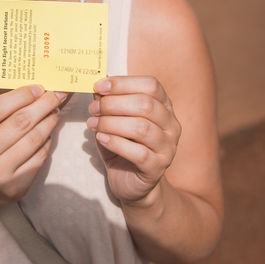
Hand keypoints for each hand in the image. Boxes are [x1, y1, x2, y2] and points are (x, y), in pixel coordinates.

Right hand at [0, 86, 64, 207]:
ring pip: (33, 139)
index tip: (37, 88)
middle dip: (41, 105)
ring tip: (54, 111)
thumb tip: (34, 90)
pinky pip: (39, 156)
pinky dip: (47, 140)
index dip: (20, 96)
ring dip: (48, 121)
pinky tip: (48, 131)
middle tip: (55, 95)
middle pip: (18, 123)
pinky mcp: (15, 186)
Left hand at [87, 76, 180, 204]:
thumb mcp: (114, 119)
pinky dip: (116, 142)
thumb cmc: (123, 144)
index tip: (99, 86)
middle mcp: (171, 124)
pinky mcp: (158, 167)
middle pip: (146, 104)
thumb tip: (98, 88)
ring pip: (142, 128)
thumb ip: (109, 102)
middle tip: (93, 108)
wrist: (130, 181)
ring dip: (111, 123)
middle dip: (114, 104)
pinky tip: (101, 138)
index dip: (123, 83)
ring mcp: (168, 147)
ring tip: (93, 124)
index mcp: (164, 106)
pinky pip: (138, 152)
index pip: (150, 85)